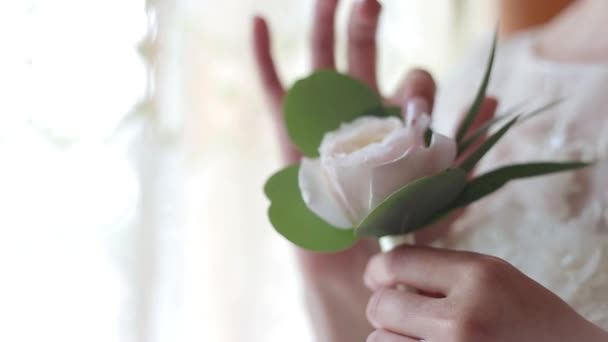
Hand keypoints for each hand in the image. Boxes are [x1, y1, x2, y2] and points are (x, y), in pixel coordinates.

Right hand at [253, 1, 436, 340]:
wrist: (353, 261)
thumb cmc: (396, 224)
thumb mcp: (438, 185)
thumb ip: (463, 146)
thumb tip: (494, 100)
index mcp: (396, 116)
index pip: (412, 81)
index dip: (419, 88)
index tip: (419, 112)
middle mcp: (358, 109)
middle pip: (362, 53)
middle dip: (366, 23)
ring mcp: (323, 118)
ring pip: (319, 61)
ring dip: (323, 25)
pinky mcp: (290, 134)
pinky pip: (274, 91)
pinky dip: (264, 56)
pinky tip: (261, 20)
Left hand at [364, 245, 607, 340]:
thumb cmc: (532, 320)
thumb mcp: (496, 279)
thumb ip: (443, 273)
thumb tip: (384, 275)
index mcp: (478, 277)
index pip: (397, 262)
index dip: (378, 269)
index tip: (377, 277)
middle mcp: (463, 318)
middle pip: (381, 305)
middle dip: (385, 307)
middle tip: (403, 312)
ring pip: (380, 341)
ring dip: (392, 338)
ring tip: (421, 338)